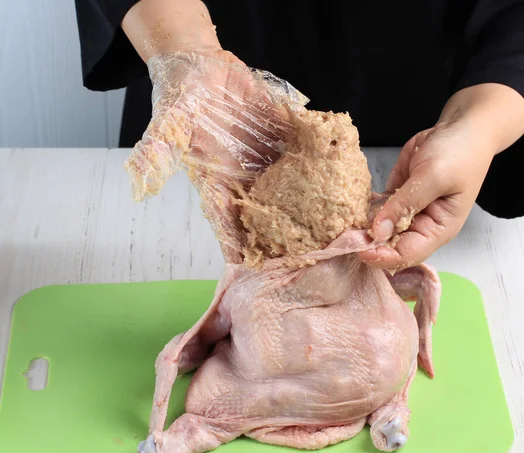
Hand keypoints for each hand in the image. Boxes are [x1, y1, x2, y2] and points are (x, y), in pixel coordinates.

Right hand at [121, 0, 307, 262]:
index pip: (225, 215)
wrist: (203, 66)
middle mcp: (244, 172)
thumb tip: (138, 179)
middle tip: (296, 259)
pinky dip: (316, 165)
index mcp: (216, 175)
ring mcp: (265, 155)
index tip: (247, 264)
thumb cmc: (181, 96)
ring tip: (323, 231)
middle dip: (276, 234)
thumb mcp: (168, 121)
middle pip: (262, 210)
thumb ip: (156, 149)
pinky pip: (300, 152)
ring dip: (302, 207)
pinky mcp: (281, 135)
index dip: (234, 240)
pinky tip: (335, 181)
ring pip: (285, 187)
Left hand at [359, 84, 523, 269]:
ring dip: (360, 229)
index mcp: (437, 229)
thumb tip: (379, 231)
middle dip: (366, 244)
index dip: (381, 256)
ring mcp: (407, 212)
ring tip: (339, 225)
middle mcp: (421, 226)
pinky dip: (362, 211)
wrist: (461, 127)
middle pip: (389, 246)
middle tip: (341, 237)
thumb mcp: (433, 177)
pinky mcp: (395, 197)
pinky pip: (375, 210)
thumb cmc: (459, 153)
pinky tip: (347, 208)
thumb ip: (405, 204)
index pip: (406, 254)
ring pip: (379, 230)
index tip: (357, 247)